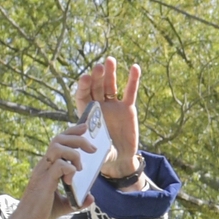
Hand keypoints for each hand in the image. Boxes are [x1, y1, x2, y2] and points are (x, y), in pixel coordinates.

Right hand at [0, 123, 95, 218]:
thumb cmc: (41, 212)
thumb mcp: (64, 205)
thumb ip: (78, 200)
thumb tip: (91, 198)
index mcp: (47, 166)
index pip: (58, 141)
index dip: (72, 132)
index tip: (85, 127)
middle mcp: (44, 165)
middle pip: (59, 139)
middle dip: (78, 138)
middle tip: (93, 149)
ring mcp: (43, 171)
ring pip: (58, 147)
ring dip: (75, 154)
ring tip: (80, 168)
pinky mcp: (44, 180)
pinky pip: (60, 165)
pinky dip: (70, 169)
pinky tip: (71, 180)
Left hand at [73, 58, 143, 180]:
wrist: (119, 159)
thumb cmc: (102, 155)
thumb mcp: (95, 149)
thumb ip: (93, 142)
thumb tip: (87, 136)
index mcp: (87, 114)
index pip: (83, 96)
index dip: (83, 86)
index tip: (85, 78)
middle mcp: (99, 106)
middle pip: (96, 87)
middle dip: (97, 77)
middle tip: (98, 68)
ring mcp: (113, 106)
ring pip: (110, 86)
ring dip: (110, 73)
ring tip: (110, 60)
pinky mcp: (127, 108)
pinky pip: (130, 92)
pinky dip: (132, 80)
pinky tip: (134, 67)